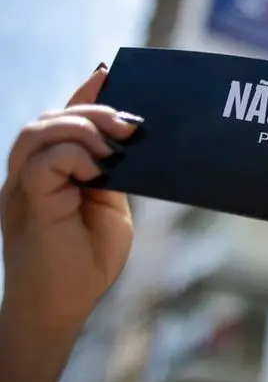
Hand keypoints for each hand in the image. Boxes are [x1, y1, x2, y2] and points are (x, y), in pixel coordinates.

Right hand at [0, 65, 142, 381]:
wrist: (63, 308)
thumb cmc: (86, 263)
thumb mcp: (110, 206)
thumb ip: (111, 173)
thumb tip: (127, 138)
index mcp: (50, 172)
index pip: (61, 121)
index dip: (83, 94)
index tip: (109, 72)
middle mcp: (29, 174)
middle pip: (49, 118)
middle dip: (92, 109)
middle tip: (131, 124)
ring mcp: (21, 188)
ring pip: (37, 131)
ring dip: (82, 127)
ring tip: (115, 143)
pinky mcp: (26, 204)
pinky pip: (42, 162)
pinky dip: (72, 155)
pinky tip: (98, 168)